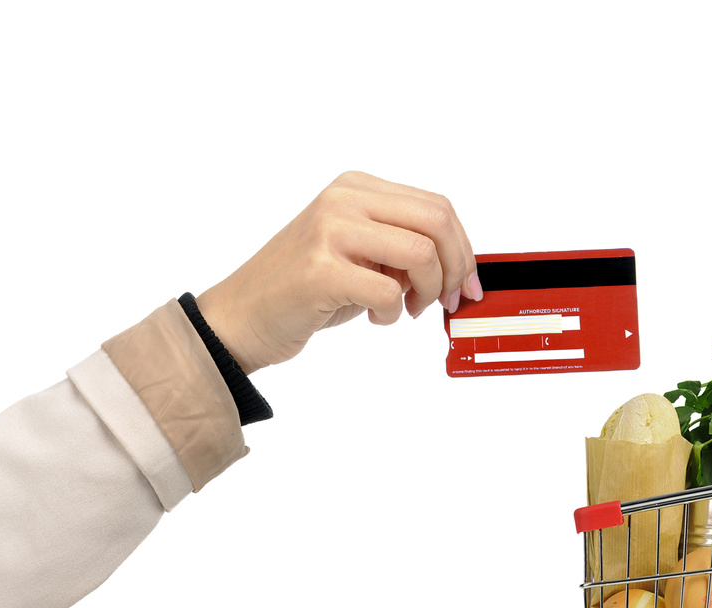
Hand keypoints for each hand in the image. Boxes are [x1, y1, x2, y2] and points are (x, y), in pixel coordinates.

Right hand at [196, 171, 478, 372]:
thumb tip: (461, 266)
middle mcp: (343, 199)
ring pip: (422, 253)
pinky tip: (374, 316)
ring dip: (427, 292)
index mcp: (356, 187)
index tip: (466, 283)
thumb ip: (403, 244)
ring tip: (405, 308)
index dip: (464, 249)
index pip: (437, 206)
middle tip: (445, 299)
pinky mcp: (321, 270)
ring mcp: (330, 231)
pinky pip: (390, 291)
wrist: (244, 314)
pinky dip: (393, 313)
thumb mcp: (361, 252)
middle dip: (457, 269)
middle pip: (438, 222)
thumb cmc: (306, 288)